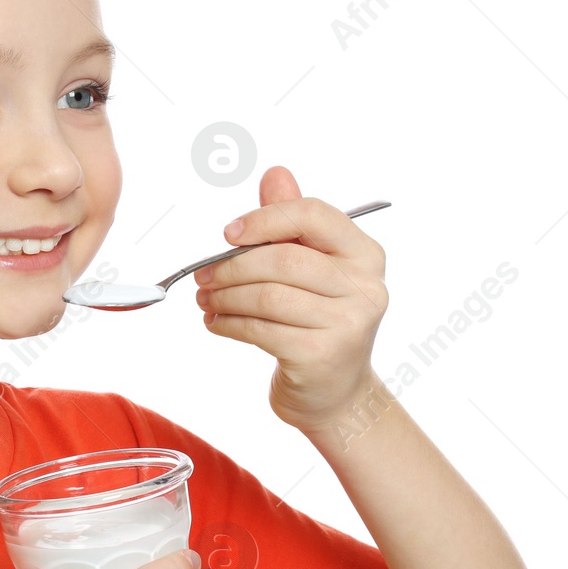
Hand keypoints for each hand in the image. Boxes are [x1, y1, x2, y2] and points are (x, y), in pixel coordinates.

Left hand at [194, 165, 388, 434]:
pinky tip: (217, 322)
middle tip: (202, 275)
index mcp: (364, 253)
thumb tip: (275, 174)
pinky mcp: (321, 355)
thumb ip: (292, 224)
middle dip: (232, 266)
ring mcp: (347, 323)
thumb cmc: (317, 324)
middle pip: (284, 259)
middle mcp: (365, 286)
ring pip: (268, 296)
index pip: (313, 215)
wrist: (335, 394)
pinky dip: (228, 323)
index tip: (228, 234)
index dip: (265, 219)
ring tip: (205, 299)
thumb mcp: (311, 269)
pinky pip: (261, 329)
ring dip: (225, 296)